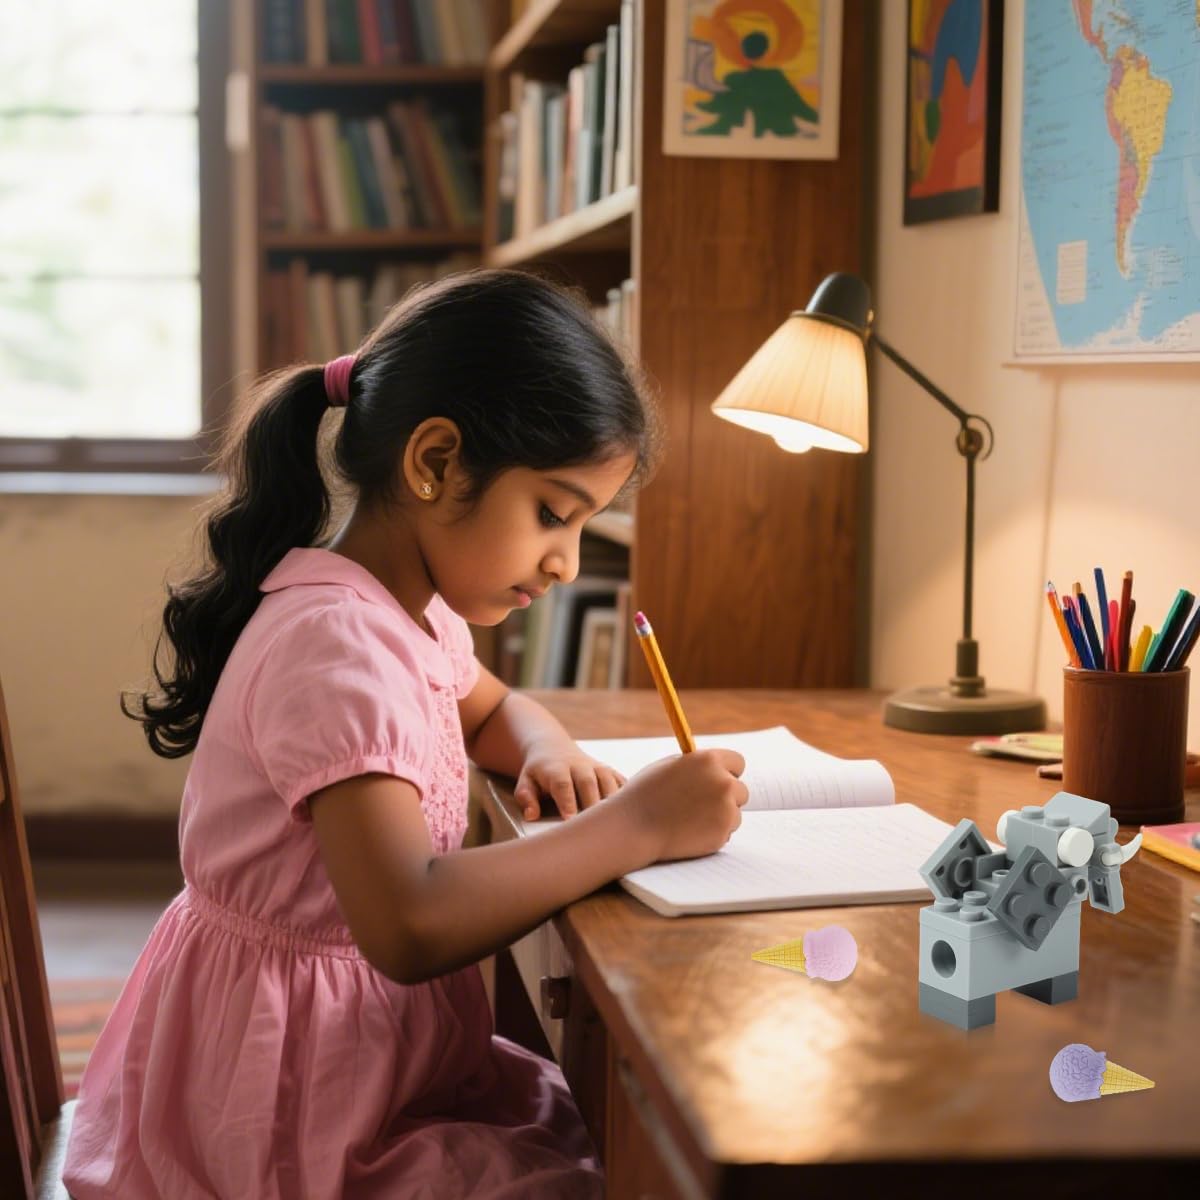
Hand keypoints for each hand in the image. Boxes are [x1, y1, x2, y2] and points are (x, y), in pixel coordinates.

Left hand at [514, 742, 625, 818]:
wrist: (553, 748)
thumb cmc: (538, 773)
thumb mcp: (525, 782)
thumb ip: (526, 798)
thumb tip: (531, 815)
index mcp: (556, 769)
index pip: (563, 785)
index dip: (567, 802)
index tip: (570, 820)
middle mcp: (579, 766)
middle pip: (589, 783)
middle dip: (592, 805)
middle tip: (594, 829)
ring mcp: (597, 767)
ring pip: (608, 782)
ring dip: (612, 802)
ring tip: (614, 825)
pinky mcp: (609, 772)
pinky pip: (622, 783)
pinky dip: (627, 797)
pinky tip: (629, 815)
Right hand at [613, 749, 748, 863]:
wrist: (633, 826)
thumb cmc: (646, 794)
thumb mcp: (670, 767)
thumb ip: (697, 767)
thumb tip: (716, 768)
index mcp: (709, 760)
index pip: (738, 762)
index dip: (728, 772)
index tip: (720, 780)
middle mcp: (723, 782)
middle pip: (741, 790)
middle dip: (726, 797)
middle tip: (702, 805)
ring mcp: (725, 809)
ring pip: (735, 814)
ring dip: (720, 817)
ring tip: (690, 819)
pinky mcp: (722, 833)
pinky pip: (726, 832)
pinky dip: (713, 834)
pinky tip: (689, 832)